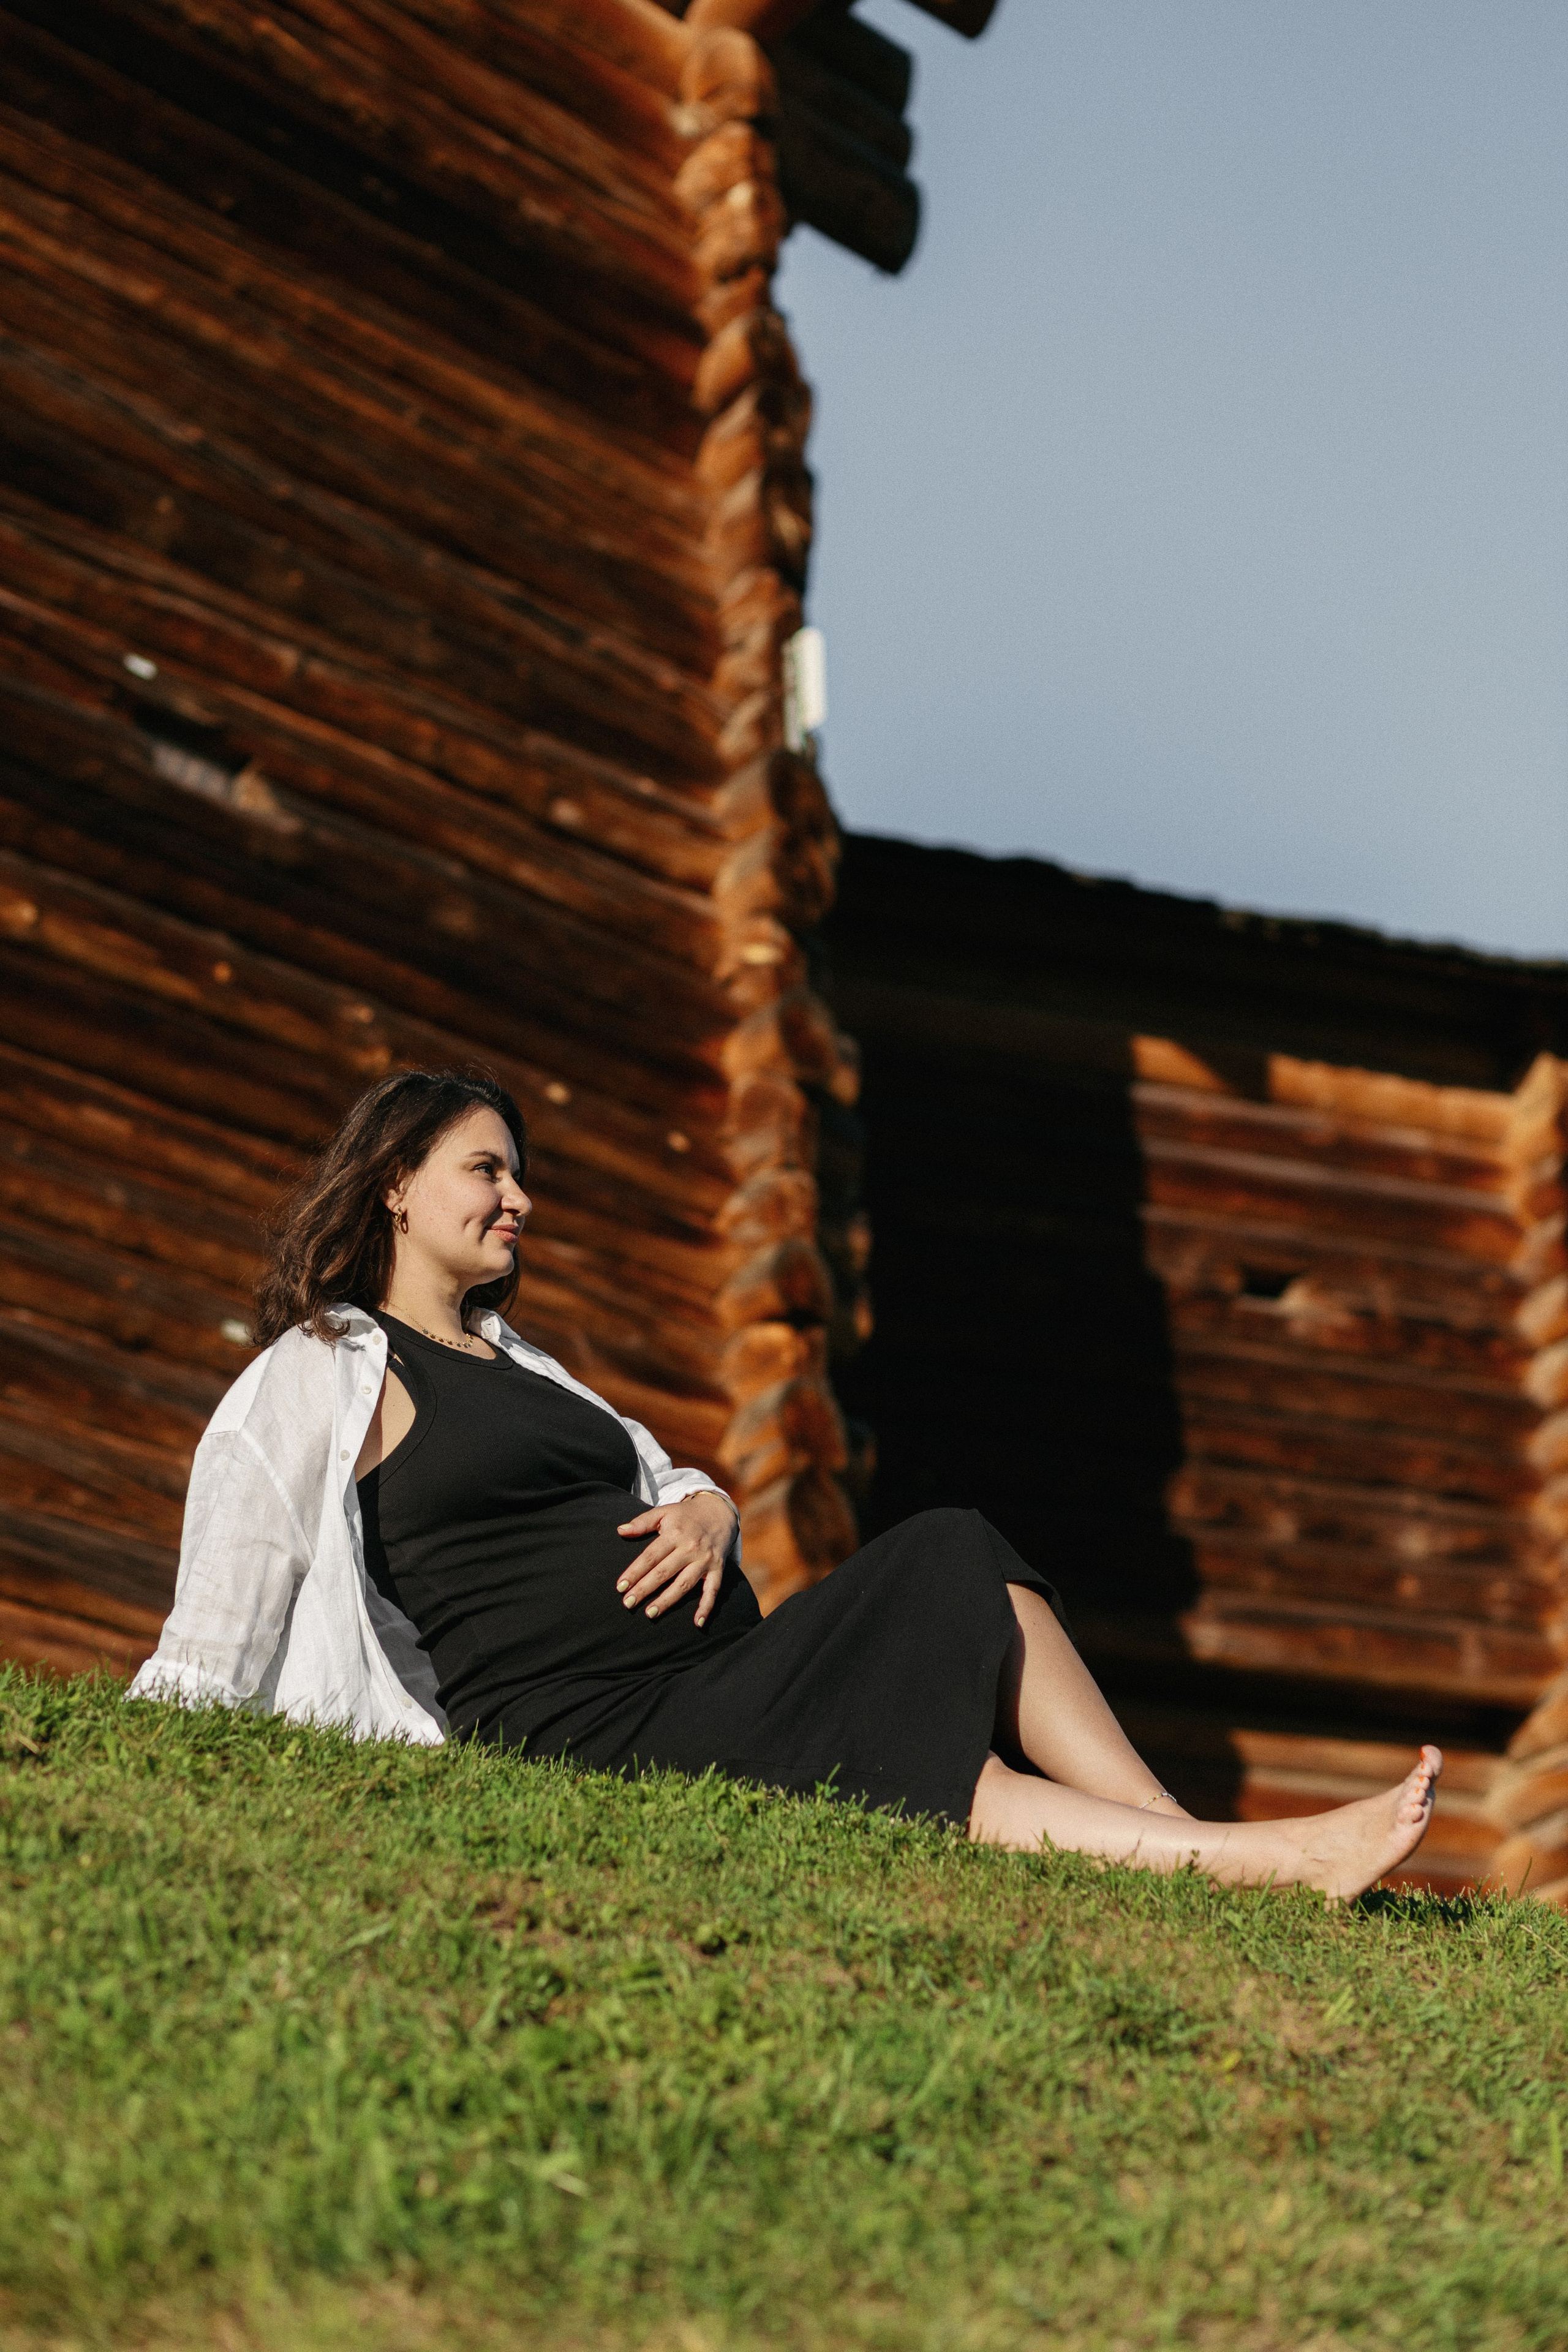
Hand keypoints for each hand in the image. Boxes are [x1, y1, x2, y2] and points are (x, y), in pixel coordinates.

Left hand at [615, 1491, 737, 1627]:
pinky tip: (698, 1623)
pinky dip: (706, 1607)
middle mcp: (690, 1547)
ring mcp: (705, 1560)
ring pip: (684, 1584)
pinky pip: (712, 1590)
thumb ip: (642, 1522)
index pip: (651, 1556)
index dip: (635, 1572)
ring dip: (667, 1600)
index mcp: (675, 1533)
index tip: (620, 1586)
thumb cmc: (686, 1515)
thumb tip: (620, 1531)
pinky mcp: (718, 1568)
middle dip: (645, 1589)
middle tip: (628, 1604)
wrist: (719, 1511)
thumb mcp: (664, 1512)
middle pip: (664, 1572)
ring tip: (650, 1613)